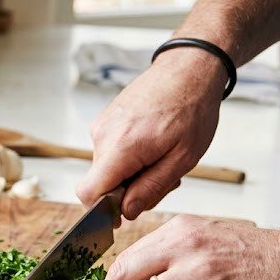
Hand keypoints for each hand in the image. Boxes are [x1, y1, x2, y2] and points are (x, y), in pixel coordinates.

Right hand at [77, 48, 227, 218]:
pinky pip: (109, 152)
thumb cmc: (192, 109)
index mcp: (121, 147)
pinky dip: (128, 157)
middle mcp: (102, 136)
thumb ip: (151, 188)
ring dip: (131, 173)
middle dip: (127, 190)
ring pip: (106, 168)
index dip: (102, 209)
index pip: (88, 193)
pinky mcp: (104, 121)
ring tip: (161, 156)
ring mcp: (101, 126)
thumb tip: (125, 212)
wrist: (188, 68)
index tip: (125, 211)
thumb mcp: (183, 158)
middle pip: (100, 183)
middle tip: (162, 176)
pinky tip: (152, 144)